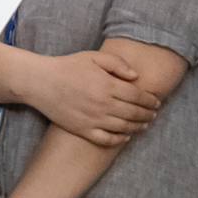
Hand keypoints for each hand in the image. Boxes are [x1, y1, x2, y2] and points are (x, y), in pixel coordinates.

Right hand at [18, 48, 160, 147]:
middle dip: (147, 114)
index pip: (137, 96)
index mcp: (107, 85)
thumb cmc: (67, 67)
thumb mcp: (93, 57)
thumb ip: (117, 64)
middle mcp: (102, 104)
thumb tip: (136, 77)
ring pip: (123, 127)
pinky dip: (118, 140)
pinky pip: (105, 139)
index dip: (150, 100)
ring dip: (137, 127)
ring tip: (144, 125)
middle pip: (133, 113)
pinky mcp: (82, 129)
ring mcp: (92, 119)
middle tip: (154, 115)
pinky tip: (125, 137)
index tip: (156, 102)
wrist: (41, 83)